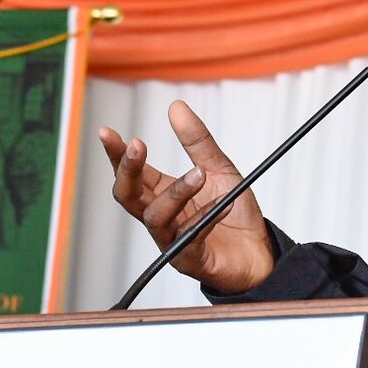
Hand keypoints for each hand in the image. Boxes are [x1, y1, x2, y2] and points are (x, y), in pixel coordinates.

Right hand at [99, 100, 274, 294]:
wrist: (260, 252)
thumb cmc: (234, 216)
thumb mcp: (218, 169)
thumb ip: (197, 141)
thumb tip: (176, 107)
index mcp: (163, 194)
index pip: (132, 173)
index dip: (117, 154)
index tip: (107, 133)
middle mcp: (162, 217)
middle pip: (127, 196)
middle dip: (127, 170)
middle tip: (137, 146)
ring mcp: (172, 240)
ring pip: (156, 216)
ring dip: (176, 192)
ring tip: (199, 175)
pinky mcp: (190, 259)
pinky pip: (190, 237)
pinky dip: (207, 216)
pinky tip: (223, 204)